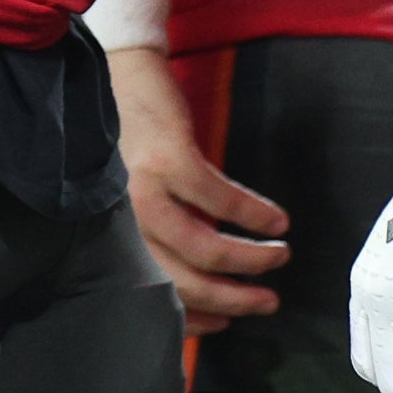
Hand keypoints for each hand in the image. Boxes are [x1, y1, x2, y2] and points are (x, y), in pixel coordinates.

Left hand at [109, 45, 287, 332]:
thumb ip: (154, 231)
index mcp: (112, 235)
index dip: (195, 315)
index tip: (226, 321)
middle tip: (267, 301)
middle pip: (183, 281)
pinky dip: (254, 215)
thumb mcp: (131, 193)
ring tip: (280, 255)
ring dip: (251, 260)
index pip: (154, 293)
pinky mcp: (169, 161)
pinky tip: (276, 220)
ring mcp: (144, 192)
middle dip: (234, 298)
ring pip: (206, 249)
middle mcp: (121, 222)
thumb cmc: (126, 134)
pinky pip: (222, 203)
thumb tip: (199, 272)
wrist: (117, 71)